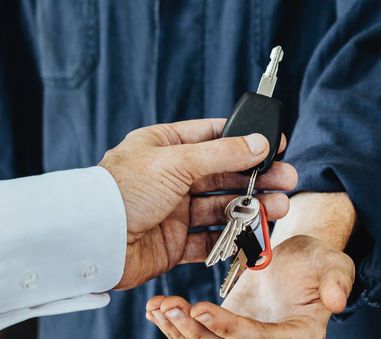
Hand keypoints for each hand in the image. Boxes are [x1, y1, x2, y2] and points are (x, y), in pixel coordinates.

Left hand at [98, 119, 296, 289]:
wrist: (93, 239)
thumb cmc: (123, 190)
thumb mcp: (177, 161)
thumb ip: (222, 153)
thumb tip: (259, 142)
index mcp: (164, 146)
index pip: (212, 136)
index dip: (244, 139)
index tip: (275, 143)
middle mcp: (169, 177)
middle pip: (223, 174)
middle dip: (256, 177)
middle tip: (287, 180)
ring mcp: (172, 211)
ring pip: (221, 207)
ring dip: (251, 207)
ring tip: (279, 208)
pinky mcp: (173, 243)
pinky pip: (210, 239)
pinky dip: (233, 237)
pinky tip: (254, 233)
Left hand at [142, 235, 355, 338]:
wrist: (298, 260)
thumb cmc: (318, 262)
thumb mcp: (333, 264)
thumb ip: (337, 280)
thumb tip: (337, 302)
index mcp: (296, 338)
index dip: (228, 329)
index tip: (200, 309)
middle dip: (193, 333)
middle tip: (170, 307)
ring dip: (177, 329)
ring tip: (159, 304)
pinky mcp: (221, 332)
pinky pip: (193, 335)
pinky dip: (172, 323)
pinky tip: (154, 306)